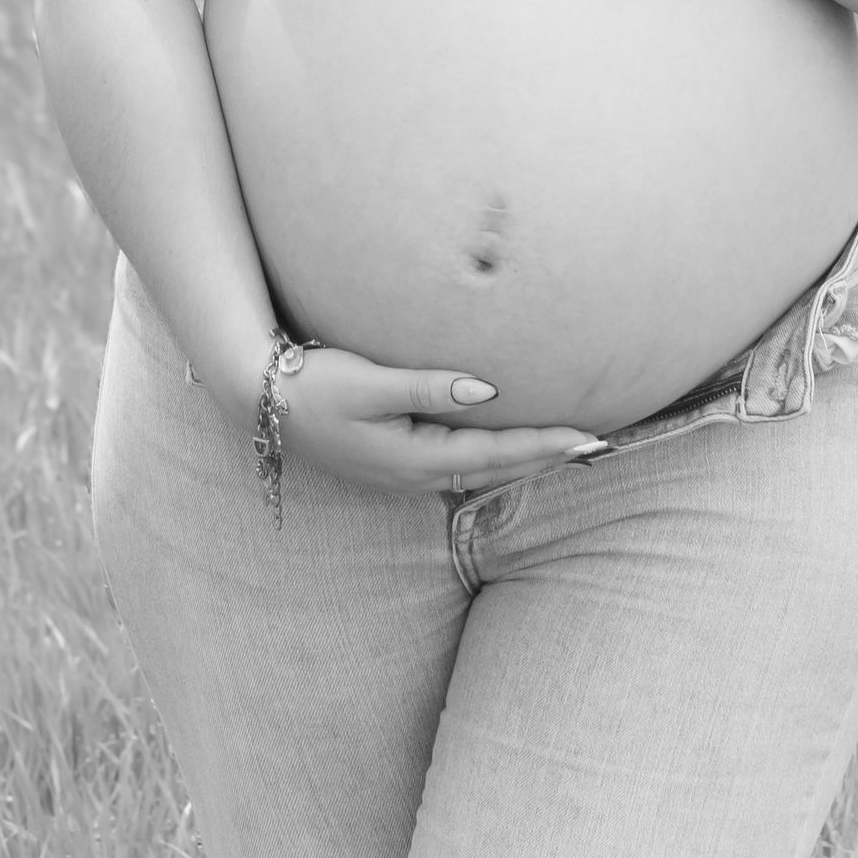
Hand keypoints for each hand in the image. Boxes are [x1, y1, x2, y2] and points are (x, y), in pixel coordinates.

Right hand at [282, 347, 606, 492]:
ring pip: (480, 470)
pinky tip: (504, 445)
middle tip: (595, 447)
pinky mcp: (394, 462)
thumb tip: (489, 390)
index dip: (546, 445)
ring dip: (522, 459)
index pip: (498, 453)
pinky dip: (492, 456)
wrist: (262, 402)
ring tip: (563, 447)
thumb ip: (429, 387)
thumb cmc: (315, 386)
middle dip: (545, 458)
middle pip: (497, 469)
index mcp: (416, 458)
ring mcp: (404, 473)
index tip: (590, 439)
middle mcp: (416, 474)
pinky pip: (459, 463)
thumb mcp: (371, 383)